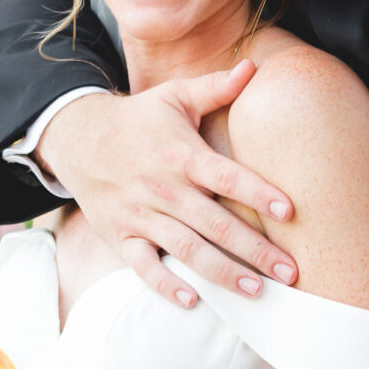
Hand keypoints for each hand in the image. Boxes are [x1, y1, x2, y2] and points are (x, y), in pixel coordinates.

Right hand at [36, 60, 297, 304]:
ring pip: (186, 249)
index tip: (290, 210)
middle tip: (291, 272)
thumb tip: (254, 67)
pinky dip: (165, 285)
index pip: (225, 176)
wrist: (78, 139)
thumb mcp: (174, 96)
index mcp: (181, 155)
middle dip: (255, 250)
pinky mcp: (121, 236)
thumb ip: (216, 87)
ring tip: (258, 292)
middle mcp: (163, 188)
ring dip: (223, 274)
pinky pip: (142, 267)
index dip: (257, 192)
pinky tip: (194, 302)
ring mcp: (140, 215)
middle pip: (215, 224)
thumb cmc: (139, 119)